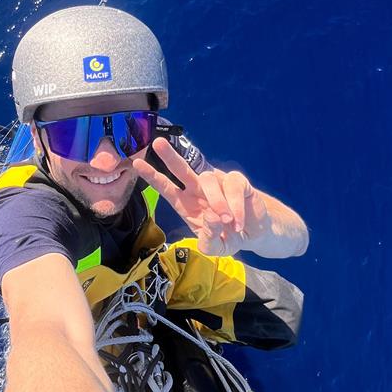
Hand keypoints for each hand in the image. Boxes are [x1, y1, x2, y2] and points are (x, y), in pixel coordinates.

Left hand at [132, 138, 271, 256]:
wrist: (254, 233)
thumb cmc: (227, 237)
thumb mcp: (215, 248)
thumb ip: (209, 240)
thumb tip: (211, 218)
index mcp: (186, 204)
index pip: (166, 187)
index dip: (152, 176)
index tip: (137, 163)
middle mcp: (198, 190)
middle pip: (182, 169)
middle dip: (170, 156)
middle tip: (158, 144)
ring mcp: (218, 183)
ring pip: (209, 179)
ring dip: (217, 202)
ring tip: (227, 222)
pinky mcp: (237, 181)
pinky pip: (232, 186)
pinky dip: (235, 206)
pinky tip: (238, 221)